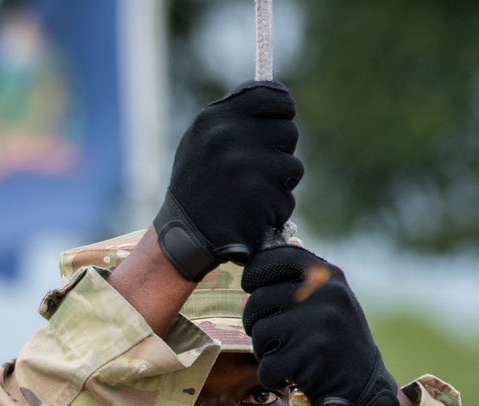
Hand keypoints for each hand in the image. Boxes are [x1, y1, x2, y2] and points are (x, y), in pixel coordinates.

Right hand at [153, 81, 303, 279]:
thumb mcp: (203, 141)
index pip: (272, 96)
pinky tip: (251, 215)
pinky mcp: (260, 197)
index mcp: (215, 118)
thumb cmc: (198, 187)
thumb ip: (236, 120)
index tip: (280, 122)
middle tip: (258, 171)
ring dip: (279, 185)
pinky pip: (286, 199)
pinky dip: (275, 211)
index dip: (284, 110)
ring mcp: (246, 166)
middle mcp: (230, 136)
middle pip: (289, 132)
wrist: (185, 236)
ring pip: (293, 168)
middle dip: (280, 153)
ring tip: (251, 195)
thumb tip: (281, 101)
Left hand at [241, 246, 400, 405]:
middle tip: (277, 338)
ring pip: (258, 333)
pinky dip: (274, 376)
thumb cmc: (340, 343)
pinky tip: (295, 375)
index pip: (271, 259)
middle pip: (257, 300)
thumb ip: (305, 277)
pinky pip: (266, 365)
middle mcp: (324, 294)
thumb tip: (280, 247)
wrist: (367, 388)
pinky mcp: (307, 357)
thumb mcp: (333, 300)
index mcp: (327, 276)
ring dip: (266, 351)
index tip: (254, 288)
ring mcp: (316, 325)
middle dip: (257, 323)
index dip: (254, 276)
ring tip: (291, 355)